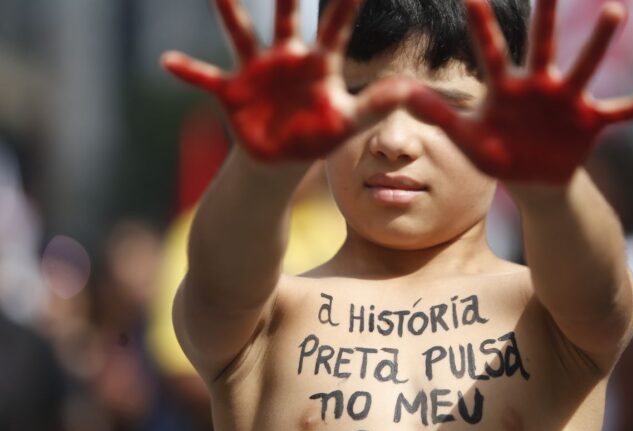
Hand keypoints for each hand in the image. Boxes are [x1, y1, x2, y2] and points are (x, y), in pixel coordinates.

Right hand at [161, 0, 410, 160]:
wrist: (281, 158)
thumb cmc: (319, 135)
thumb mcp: (349, 121)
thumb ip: (376, 104)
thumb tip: (410, 90)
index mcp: (319, 63)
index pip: (336, 25)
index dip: (346, 0)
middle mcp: (286, 57)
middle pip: (285, 14)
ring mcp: (256, 71)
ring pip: (239, 33)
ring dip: (228, 10)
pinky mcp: (232, 91)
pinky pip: (206, 77)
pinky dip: (188, 71)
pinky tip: (167, 60)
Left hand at [406, 0, 632, 183]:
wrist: (533, 180)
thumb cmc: (498, 154)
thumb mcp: (466, 138)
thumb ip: (439, 115)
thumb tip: (404, 94)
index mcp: (506, 87)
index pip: (490, 50)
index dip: (480, 23)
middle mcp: (539, 84)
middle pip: (543, 43)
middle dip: (546, 12)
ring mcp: (567, 101)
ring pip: (584, 66)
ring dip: (597, 41)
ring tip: (614, 10)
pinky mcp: (590, 122)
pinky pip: (616, 113)